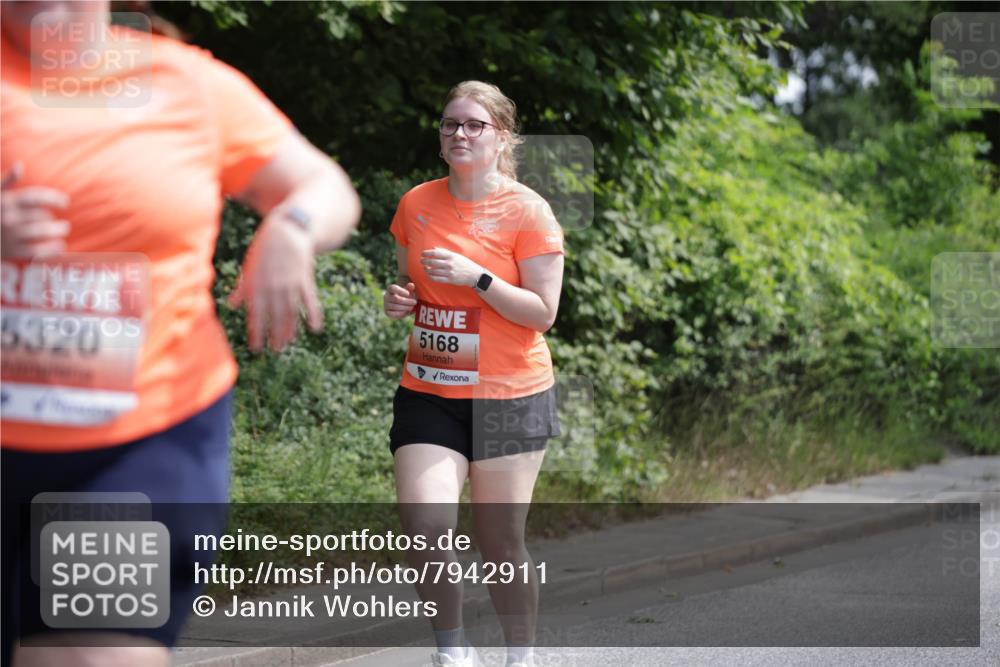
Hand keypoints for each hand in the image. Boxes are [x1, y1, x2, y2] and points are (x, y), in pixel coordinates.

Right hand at [0, 162, 70, 258]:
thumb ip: (7, 181)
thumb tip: (19, 166)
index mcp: (6, 201)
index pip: (35, 196)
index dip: (54, 198)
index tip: (65, 202)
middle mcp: (8, 217)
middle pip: (41, 215)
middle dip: (52, 218)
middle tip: (61, 221)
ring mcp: (10, 235)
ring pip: (42, 231)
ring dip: (57, 230)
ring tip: (63, 229)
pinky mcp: (11, 251)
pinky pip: (37, 250)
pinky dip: (52, 248)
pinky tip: (60, 244)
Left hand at [228, 217, 321, 351]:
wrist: (287, 229)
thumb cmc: (265, 248)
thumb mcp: (250, 267)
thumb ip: (242, 288)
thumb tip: (231, 304)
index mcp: (257, 284)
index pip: (256, 314)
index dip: (256, 332)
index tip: (256, 348)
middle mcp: (273, 286)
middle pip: (275, 316)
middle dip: (274, 335)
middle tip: (275, 350)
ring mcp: (290, 283)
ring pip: (291, 312)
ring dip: (289, 330)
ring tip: (287, 344)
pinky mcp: (304, 279)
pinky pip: (309, 300)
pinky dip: (313, 314)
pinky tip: (315, 328)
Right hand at [384, 281, 416, 318]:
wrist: (404, 305)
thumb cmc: (407, 296)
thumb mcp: (409, 291)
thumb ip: (410, 288)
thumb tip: (411, 285)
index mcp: (391, 289)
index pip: (392, 288)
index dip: (400, 291)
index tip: (408, 294)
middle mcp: (386, 296)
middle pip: (396, 298)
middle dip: (407, 301)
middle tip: (415, 302)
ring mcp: (386, 305)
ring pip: (395, 306)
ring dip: (405, 307)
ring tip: (412, 307)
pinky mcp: (387, 312)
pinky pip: (393, 314)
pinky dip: (401, 313)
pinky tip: (407, 312)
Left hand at [420, 247, 481, 286]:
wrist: (474, 275)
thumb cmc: (465, 264)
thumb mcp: (456, 255)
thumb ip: (445, 252)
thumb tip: (434, 248)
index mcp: (451, 256)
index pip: (435, 253)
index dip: (427, 253)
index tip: (422, 254)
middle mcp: (449, 263)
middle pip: (432, 262)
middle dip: (424, 261)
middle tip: (421, 261)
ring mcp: (449, 272)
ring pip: (433, 271)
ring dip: (427, 269)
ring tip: (425, 268)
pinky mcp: (449, 280)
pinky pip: (436, 278)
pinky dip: (430, 276)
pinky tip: (429, 275)